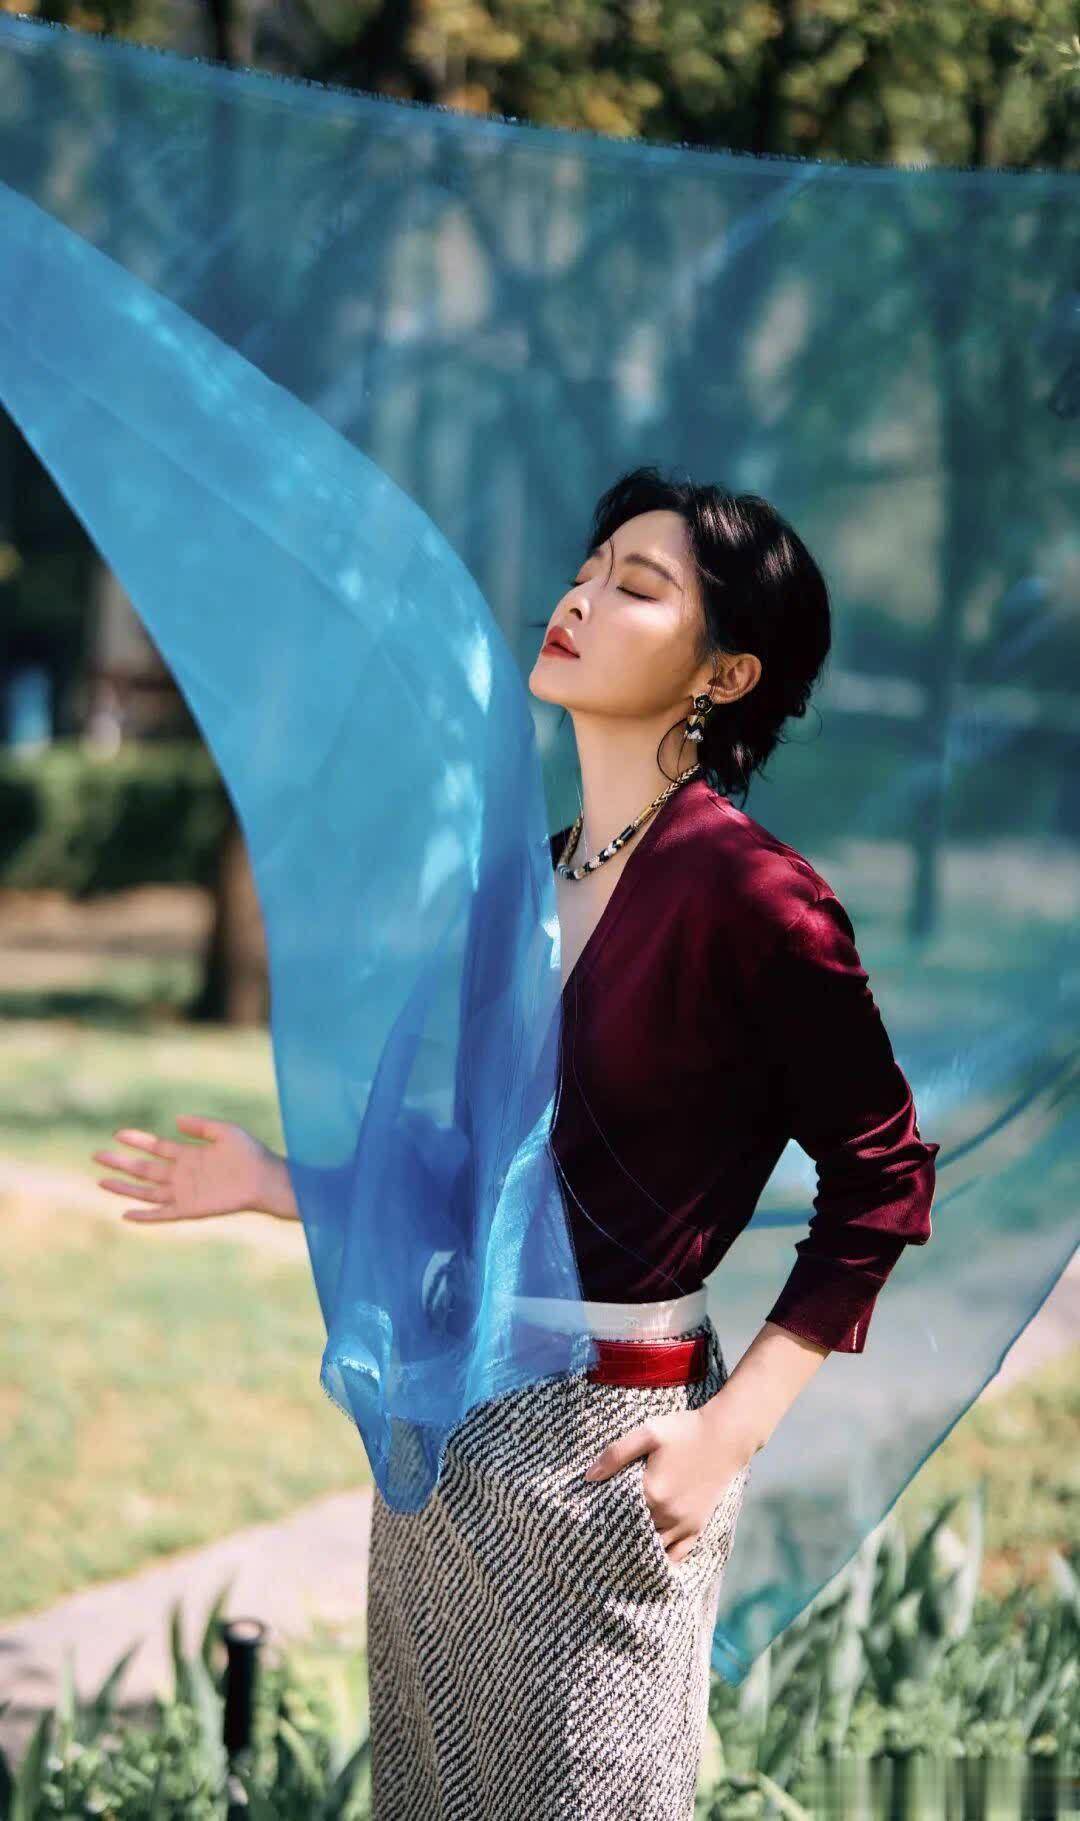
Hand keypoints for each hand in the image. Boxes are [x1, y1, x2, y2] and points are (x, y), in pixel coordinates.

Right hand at [91, 1115, 273, 1222]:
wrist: (265, 1179)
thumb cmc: (250, 1154)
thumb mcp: (224, 1131)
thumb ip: (200, 1126)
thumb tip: (175, 1120)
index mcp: (189, 1155)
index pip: (156, 1147)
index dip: (137, 1140)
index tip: (118, 1134)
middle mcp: (182, 1175)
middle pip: (144, 1169)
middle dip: (121, 1162)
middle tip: (97, 1155)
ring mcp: (184, 1193)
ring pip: (146, 1192)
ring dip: (124, 1188)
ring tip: (101, 1181)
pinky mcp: (190, 1209)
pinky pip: (162, 1214)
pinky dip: (144, 1215)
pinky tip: (126, 1213)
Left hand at [583, 1406, 751, 1564]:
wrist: (725, 1435)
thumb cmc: (684, 1431)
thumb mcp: (648, 1433)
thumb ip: (616, 1454)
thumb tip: (588, 1477)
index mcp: (651, 1493)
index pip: (616, 1517)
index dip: (601, 1520)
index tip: (586, 1525)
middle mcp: (667, 1514)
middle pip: (633, 1537)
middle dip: (617, 1538)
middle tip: (598, 1542)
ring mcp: (684, 1524)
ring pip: (654, 1550)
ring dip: (638, 1551)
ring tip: (620, 1551)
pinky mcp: (697, 1527)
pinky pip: (678, 1555)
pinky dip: (664, 1560)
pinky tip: (650, 1560)